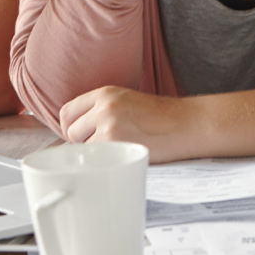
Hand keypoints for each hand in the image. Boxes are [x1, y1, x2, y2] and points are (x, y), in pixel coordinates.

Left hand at [60, 86, 198, 162]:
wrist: (186, 123)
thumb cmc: (161, 117)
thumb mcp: (126, 102)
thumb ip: (101, 110)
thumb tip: (76, 131)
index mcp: (105, 93)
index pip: (68, 111)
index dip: (71, 127)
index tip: (81, 136)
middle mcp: (104, 105)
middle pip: (70, 130)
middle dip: (80, 142)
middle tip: (100, 147)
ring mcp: (109, 123)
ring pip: (81, 146)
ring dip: (93, 153)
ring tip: (115, 151)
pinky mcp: (117, 142)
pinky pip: (96, 157)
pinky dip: (104, 161)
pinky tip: (120, 157)